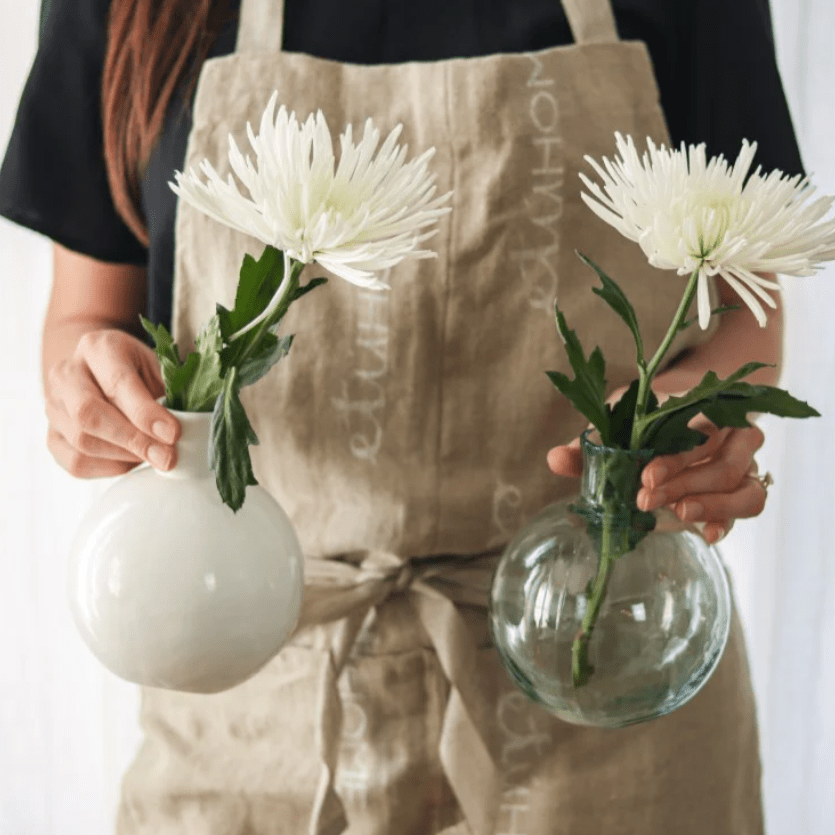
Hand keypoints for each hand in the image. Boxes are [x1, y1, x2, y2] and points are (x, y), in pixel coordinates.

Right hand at [45, 328, 180, 477]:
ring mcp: (52, 405)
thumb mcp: (158, 368)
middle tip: (167, 458)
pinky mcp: (51, 435)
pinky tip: (131, 461)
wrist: (101, 371)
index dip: (146, 414)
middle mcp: (66, 373)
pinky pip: (75, 462)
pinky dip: (108, 469)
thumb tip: (186, 429)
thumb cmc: (139, 371)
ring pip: (81, 441)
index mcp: (98, 348)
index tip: (173, 435)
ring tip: (154, 456)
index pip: (118, 384)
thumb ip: (170, 392)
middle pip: (90, 414)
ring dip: (124, 456)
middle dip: (134, 441)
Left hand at [547, 388, 768, 544]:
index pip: (701, 432)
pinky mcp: (743, 491)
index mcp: (704, 411)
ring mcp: (744, 464)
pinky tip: (707, 536)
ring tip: (679, 515)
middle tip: (645, 500)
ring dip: (712, 504)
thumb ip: (589, 443)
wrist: (681, 415)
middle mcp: (733, 435)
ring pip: (745, 487)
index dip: (675, 458)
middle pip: (723, 462)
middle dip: (683, 484)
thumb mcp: (617, 423)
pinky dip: (730, 521)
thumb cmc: (645, 420)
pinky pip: (751, 505)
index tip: (645, 477)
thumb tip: (555, 460)